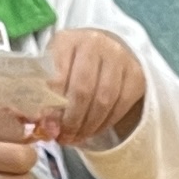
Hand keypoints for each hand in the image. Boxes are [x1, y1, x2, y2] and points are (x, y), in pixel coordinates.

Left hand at [41, 26, 145, 148]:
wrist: (106, 48)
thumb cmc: (73, 61)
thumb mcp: (53, 67)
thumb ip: (45, 91)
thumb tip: (43, 125)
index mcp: (68, 40)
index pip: (59, 77)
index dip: (53, 106)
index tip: (47, 125)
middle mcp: (95, 43)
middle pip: (83, 91)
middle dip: (72, 121)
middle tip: (64, 138)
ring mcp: (119, 58)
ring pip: (104, 101)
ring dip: (88, 126)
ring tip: (76, 138)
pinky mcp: (135, 73)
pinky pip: (120, 106)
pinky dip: (105, 124)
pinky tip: (92, 131)